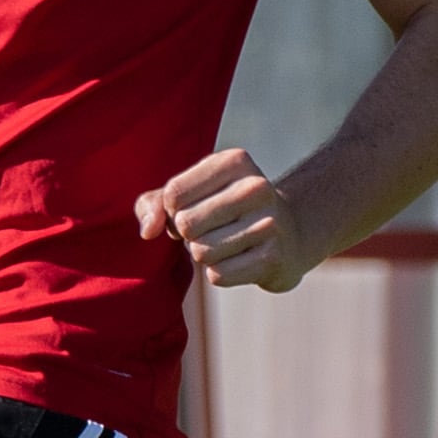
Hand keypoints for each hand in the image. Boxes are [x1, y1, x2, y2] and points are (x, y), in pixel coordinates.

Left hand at [137, 148, 312, 293]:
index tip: (194, 209)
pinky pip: (218, 275)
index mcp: (234, 161)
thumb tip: (148, 231)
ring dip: (203, 255)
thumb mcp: (189, 194)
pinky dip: (219, 273)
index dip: (172, 211)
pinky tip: (238, 260)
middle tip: (209, 230)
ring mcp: (269, 223)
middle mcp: (256, 187)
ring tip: (225, 243)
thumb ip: (153, 204)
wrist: (288, 236)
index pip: (173, 194)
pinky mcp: (272, 258)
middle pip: (186, 224)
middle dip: (187, 235)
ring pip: (200, 252)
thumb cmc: (224, 211)